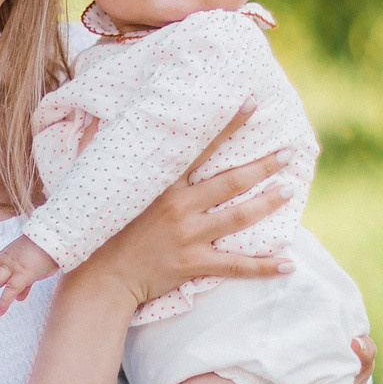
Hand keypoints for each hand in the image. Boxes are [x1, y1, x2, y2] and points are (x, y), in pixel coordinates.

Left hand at [0, 237, 61, 314]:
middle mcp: (7, 261)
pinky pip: (12, 289)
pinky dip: (5, 301)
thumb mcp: (31, 267)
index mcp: (6, 257)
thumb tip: (20, 297)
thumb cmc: (47, 252)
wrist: (57, 239)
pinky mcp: (25, 273)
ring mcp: (15, 266)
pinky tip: (0, 312)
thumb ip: (24, 283)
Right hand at [64, 105, 295, 316]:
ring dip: (268, 203)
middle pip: (231, 182)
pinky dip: (263, 267)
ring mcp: (189, 236)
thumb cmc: (99, 230)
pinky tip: (288, 264)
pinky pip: (236, 266)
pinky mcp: (193, 264)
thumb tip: (94, 117)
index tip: (251, 105)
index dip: (228, 126)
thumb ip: (97, 146)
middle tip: (290, 152)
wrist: (100, 278)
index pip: (201, 148)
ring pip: (239, 218)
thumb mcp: (93, 182)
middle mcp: (179, 207)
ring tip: (290, 190)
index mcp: (162, 184)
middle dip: (263, 165)